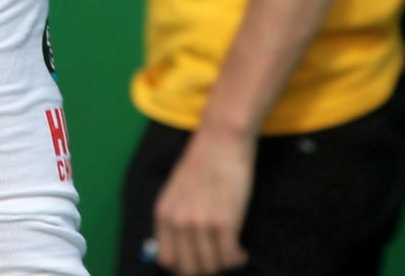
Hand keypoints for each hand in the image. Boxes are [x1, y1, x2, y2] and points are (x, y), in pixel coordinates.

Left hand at [152, 129, 253, 274]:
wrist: (221, 142)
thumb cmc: (202, 165)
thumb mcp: (177, 192)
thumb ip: (175, 218)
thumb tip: (181, 249)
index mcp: (163, 214)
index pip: (167, 259)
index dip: (183, 267)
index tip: (198, 262)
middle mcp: (178, 222)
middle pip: (189, 268)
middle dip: (205, 269)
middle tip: (218, 260)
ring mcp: (200, 224)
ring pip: (211, 266)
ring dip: (224, 265)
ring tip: (232, 254)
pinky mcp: (224, 223)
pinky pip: (230, 258)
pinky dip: (237, 259)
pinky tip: (241, 251)